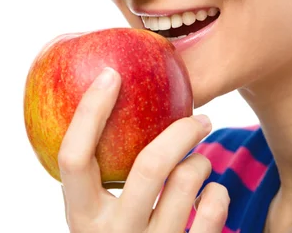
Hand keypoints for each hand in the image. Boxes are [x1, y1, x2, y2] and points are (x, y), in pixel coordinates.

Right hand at [58, 67, 229, 231]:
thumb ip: (100, 178)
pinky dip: (218, 193)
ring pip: (187, 182)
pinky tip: (211, 195)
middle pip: (150, 166)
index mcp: (80, 219)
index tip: (112, 73)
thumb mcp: (101, 215)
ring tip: (200, 165)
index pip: (73, 157)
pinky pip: (213, 209)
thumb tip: (107, 95)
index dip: (90, 111)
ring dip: (200, 162)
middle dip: (182, 130)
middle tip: (200, 118)